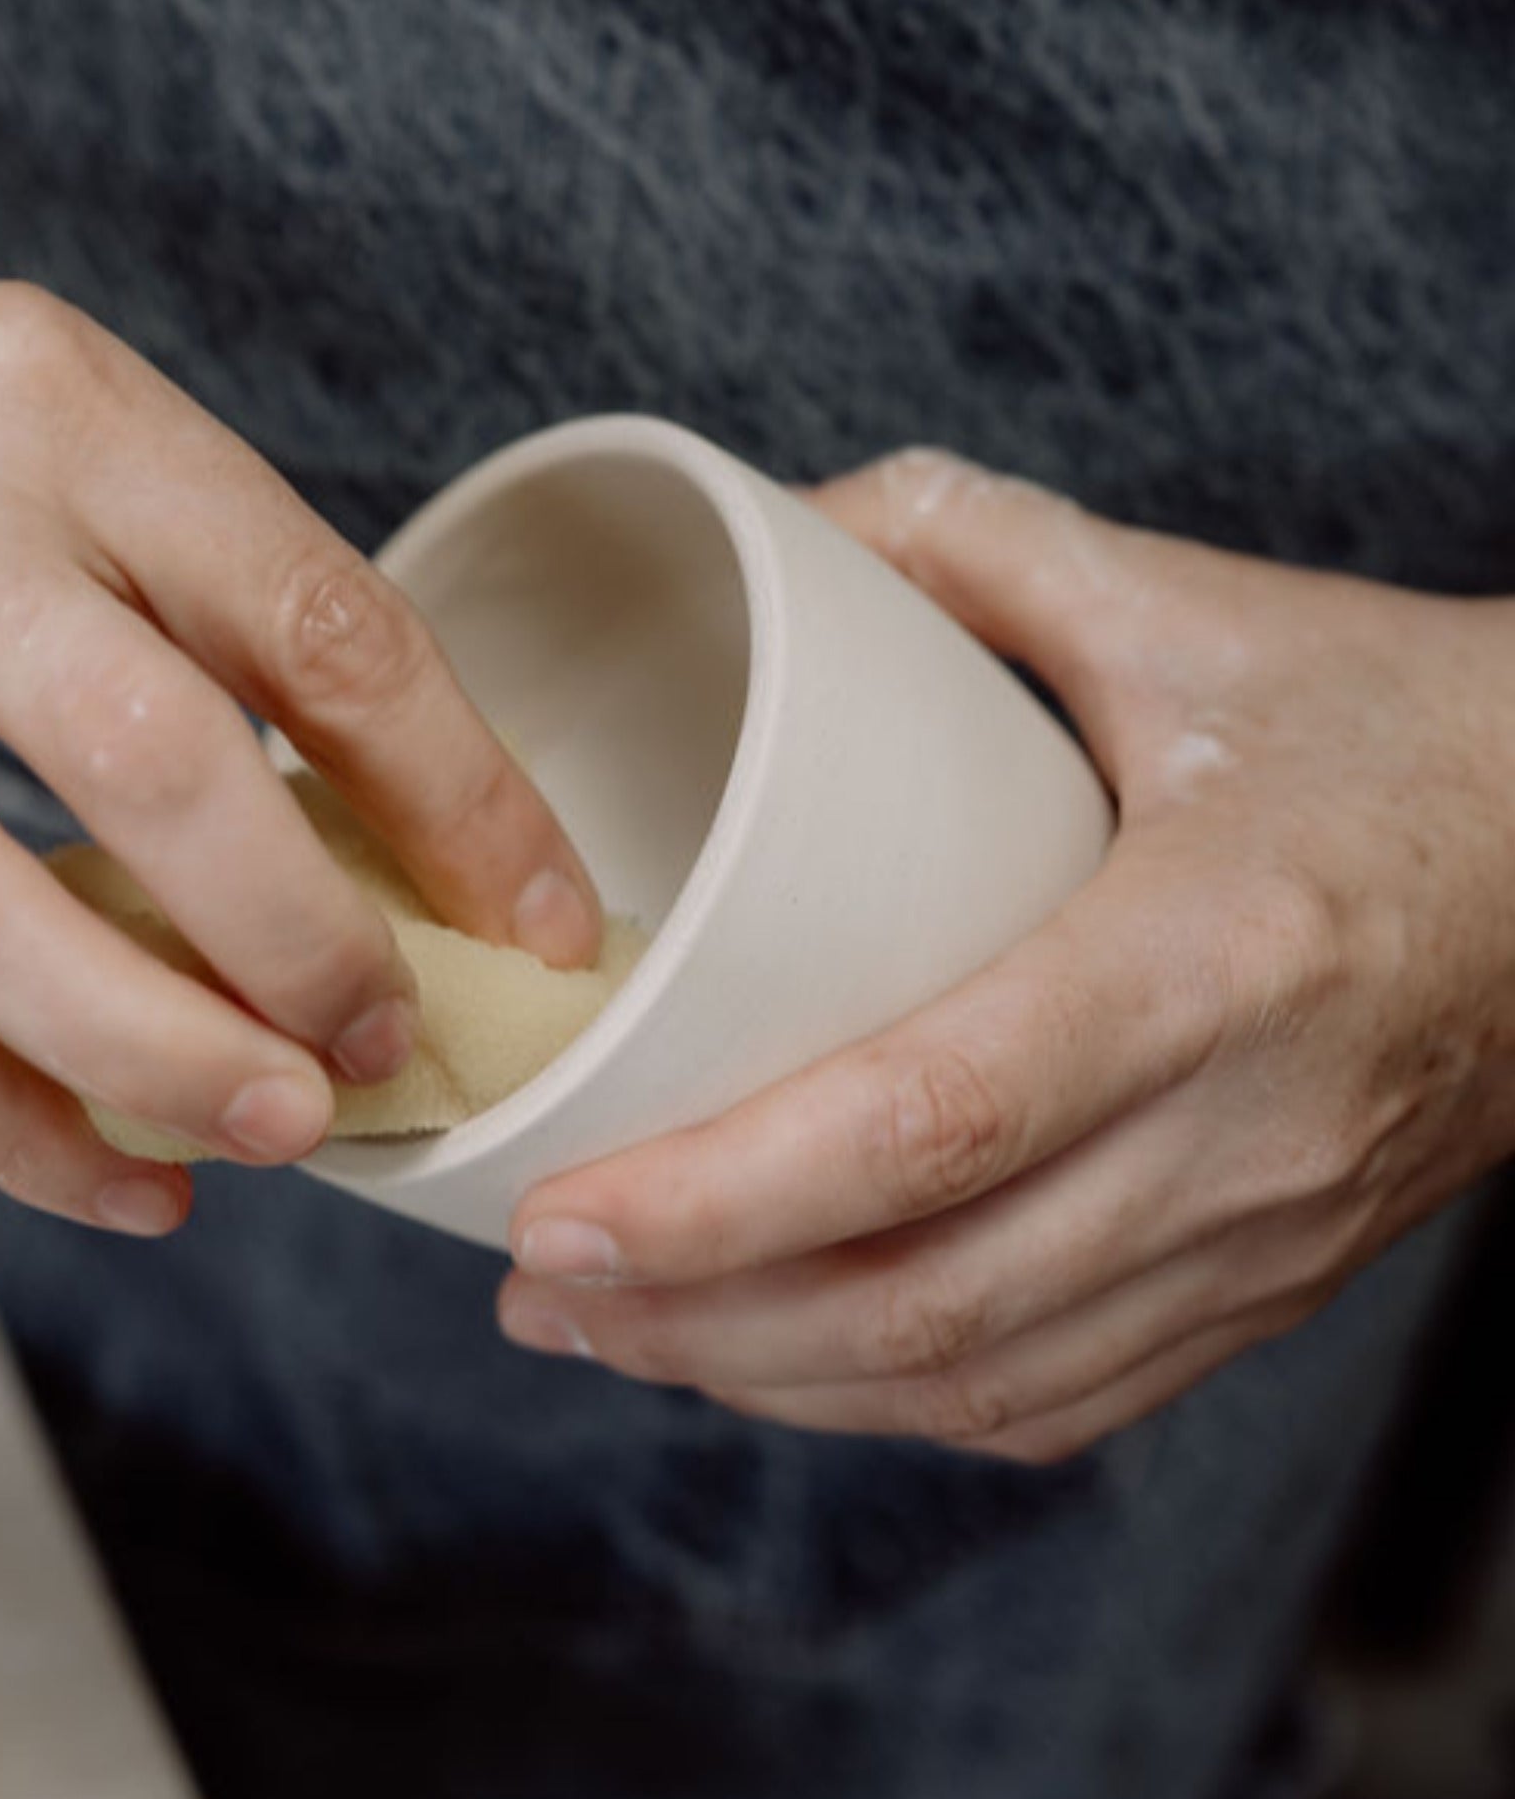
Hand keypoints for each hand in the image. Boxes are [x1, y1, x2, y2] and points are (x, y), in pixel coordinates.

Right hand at [0, 208, 600, 1231]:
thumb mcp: (43, 419)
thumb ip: (196, 589)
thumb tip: (392, 819)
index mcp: (52, 404)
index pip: (315, 621)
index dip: (464, 798)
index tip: (543, 917)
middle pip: (160, 772)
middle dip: (311, 944)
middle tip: (390, 1042)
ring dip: (163, 1058)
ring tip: (282, 1126)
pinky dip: (10, 1129)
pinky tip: (123, 1178)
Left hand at [499, 449, 1514, 1461]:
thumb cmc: (1397, 725)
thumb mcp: (1188, 603)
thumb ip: (969, 546)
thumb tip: (771, 529)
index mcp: (1215, 954)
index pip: (936, 1123)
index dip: (726, 1198)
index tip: (560, 1218)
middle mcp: (1242, 1135)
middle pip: (931, 1298)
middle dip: (699, 1323)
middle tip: (536, 1288)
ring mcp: (1263, 1239)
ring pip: (980, 1382)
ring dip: (772, 1385)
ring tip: (610, 1336)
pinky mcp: (1267, 1285)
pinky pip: (1059, 1400)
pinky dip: (893, 1405)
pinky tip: (780, 1363)